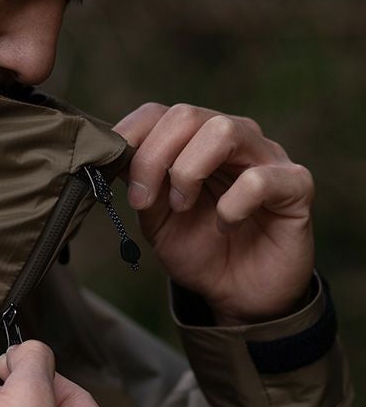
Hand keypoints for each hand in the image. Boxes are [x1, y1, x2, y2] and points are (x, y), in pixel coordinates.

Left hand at [114, 103, 314, 324]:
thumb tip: (114, 159)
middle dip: (153, 158)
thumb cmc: (200, 251)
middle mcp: (233, 139)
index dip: (130, 137)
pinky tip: (225, 225)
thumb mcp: (156, 221)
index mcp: (196, 142)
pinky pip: (259, 180)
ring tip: (182, 208)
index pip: (159, 113)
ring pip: (223, 130)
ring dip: (188, 171)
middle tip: (143, 201)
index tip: (111, 173)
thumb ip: (141, 187)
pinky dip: (231, 206)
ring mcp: (267, 157)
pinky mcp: (296, 185)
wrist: (240, 293)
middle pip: (186, 115)